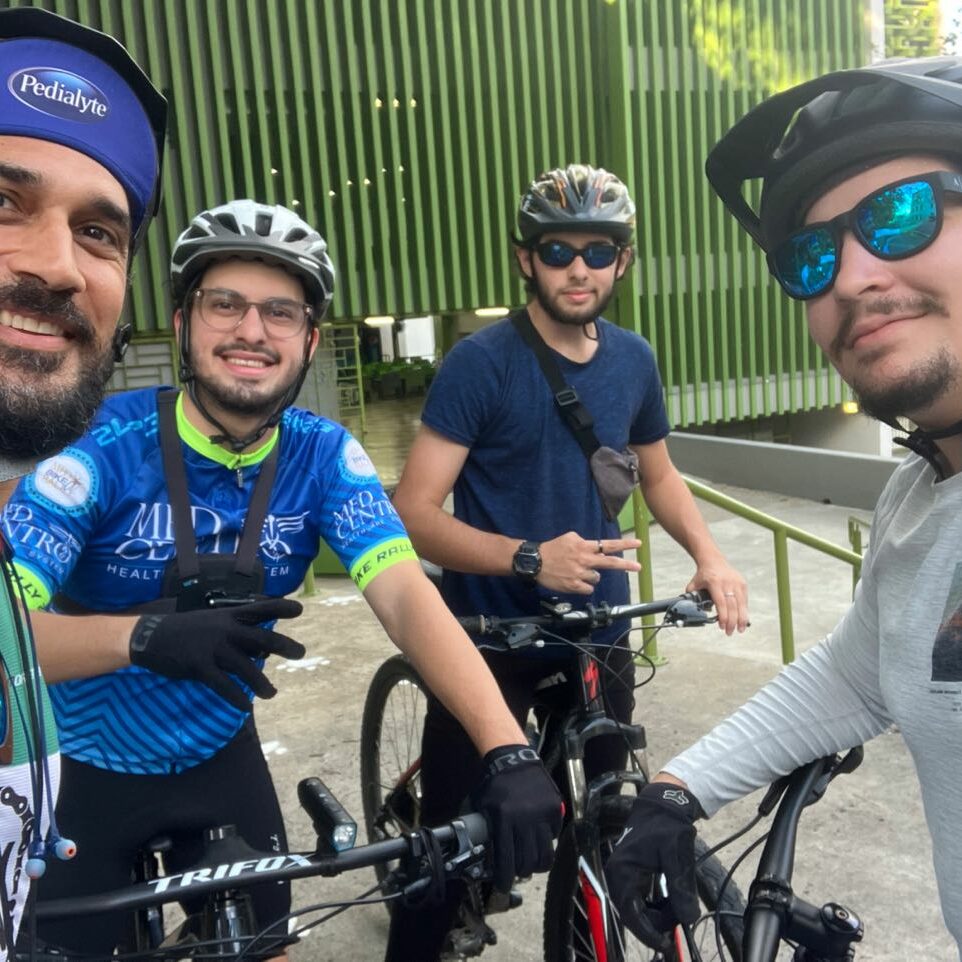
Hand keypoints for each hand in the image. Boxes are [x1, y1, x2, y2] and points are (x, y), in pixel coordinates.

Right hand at [129, 598, 304, 711]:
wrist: (149, 636)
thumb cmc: (186, 630)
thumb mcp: (213, 622)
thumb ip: (236, 633)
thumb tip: (263, 650)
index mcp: (228, 615)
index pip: (259, 608)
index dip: (280, 608)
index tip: (299, 610)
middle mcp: (225, 629)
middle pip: (261, 637)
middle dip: (283, 645)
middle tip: (301, 652)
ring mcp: (212, 647)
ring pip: (245, 666)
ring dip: (261, 682)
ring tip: (272, 693)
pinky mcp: (199, 666)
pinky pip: (223, 684)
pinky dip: (236, 696)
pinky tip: (246, 706)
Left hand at [471, 744, 563, 890]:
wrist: (513, 759)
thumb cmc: (494, 785)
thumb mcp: (483, 807)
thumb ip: (487, 831)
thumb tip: (488, 857)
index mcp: (503, 820)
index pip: (506, 860)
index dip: (504, 878)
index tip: (503, 885)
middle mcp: (524, 819)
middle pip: (527, 862)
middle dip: (521, 872)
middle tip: (518, 871)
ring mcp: (542, 814)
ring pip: (545, 854)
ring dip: (537, 864)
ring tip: (532, 863)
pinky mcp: (555, 809)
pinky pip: (554, 836)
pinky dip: (547, 842)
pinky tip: (540, 839)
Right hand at [537, 531, 640, 594]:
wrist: (535, 562)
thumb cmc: (552, 549)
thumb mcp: (569, 538)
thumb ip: (585, 542)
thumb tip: (597, 549)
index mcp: (584, 546)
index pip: (608, 544)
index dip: (624, 544)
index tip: (638, 543)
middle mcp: (584, 559)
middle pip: (610, 562)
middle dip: (626, 565)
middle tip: (639, 567)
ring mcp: (579, 573)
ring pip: (596, 578)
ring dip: (591, 576)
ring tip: (577, 572)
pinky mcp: (574, 586)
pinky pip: (588, 588)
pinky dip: (584, 586)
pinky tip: (574, 580)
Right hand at [604, 780, 701, 949]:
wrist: (664, 803)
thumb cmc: (666, 825)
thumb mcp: (676, 855)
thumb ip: (681, 887)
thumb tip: (687, 918)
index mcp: (622, 872)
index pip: (631, 914)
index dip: (648, 933)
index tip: (666, 944)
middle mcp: (618, 876)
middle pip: (634, 914)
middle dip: (658, 922)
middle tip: (682, 917)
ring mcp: (623, 875)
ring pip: (639, 908)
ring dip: (659, 913)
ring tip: (680, 904)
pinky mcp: (631, 874)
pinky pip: (642, 899)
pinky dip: (657, 904)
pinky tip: (672, 899)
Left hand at [687, 557, 748, 634]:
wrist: (713, 561)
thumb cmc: (702, 575)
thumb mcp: (693, 585)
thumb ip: (691, 598)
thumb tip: (692, 612)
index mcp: (714, 582)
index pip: (721, 603)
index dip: (723, 616)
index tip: (722, 626)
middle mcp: (727, 582)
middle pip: (732, 606)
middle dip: (732, 621)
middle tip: (730, 632)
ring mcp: (737, 583)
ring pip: (741, 604)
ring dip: (741, 618)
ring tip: (739, 629)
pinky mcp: (742, 584)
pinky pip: (744, 600)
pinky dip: (743, 610)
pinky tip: (742, 620)